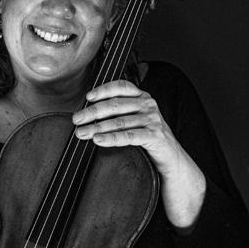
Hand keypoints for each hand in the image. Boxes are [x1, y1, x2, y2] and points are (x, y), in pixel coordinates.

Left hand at [72, 79, 205, 229]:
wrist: (172, 160)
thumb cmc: (148, 139)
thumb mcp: (134, 120)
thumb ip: (118, 112)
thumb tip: (87, 112)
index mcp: (142, 97)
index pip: (121, 87)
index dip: (103, 90)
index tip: (87, 97)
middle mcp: (148, 105)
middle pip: (115, 105)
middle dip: (92, 113)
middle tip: (76, 119)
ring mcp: (153, 120)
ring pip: (119, 121)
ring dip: (96, 127)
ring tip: (81, 133)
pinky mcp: (155, 136)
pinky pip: (129, 136)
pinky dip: (111, 138)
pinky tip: (98, 140)